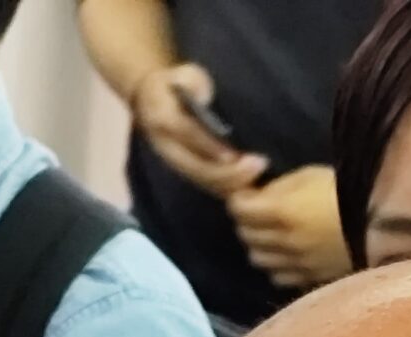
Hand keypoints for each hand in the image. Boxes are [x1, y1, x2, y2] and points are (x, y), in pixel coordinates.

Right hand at [130, 64, 268, 197]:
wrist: (152, 104)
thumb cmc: (175, 85)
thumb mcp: (183, 73)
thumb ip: (192, 80)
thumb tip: (205, 98)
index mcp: (162, 118)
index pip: (187, 134)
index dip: (210, 146)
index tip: (234, 153)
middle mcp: (167, 147)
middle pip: (196, 167)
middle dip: (227, 172)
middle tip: (259, 164)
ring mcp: (176, 163)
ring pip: (202, 181)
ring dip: (231, 184)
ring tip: (259, 175)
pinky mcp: (186, 172)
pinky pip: (207, 186)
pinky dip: (229, 188)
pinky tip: (251, 185)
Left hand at [229, 166, 354, 291]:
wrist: (384, 223)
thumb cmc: (348, 191)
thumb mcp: (311, 175)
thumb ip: (280, 187)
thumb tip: (258, 195)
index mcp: (282, 212)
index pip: (239, 208)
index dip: (238, 198)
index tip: (246, 193)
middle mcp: (283, 241)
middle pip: (245, 235)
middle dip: (247, 221)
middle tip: (258, 211)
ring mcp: (295, 264)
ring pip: (258, 259)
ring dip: (259, 245)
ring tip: (271, 234)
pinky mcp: (309, 278)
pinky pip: (278, 276)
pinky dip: (277, 265)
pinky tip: (288, 254)